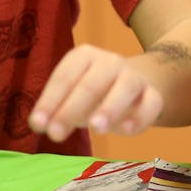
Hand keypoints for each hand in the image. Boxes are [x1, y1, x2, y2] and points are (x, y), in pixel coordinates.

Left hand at [28, 43, 163, 141]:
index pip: (64, 77)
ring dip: (109, 108)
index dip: (50, 101)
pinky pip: (151, 103)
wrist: (135, 87)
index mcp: (84, 56)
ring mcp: (133, 77)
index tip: (37, 125)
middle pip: (90, 84)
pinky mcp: (153, 95)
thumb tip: (39, 124)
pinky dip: (140, 116)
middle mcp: (110, 62)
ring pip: (125, 88)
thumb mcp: (72, 96)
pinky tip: (126, 130)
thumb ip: (55, 109)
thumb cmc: (94, 93)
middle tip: (55, 134)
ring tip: (94, 128)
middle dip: (71, 109)